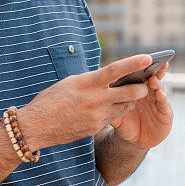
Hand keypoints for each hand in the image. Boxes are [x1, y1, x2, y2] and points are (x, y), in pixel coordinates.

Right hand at [18, 55, 152, 148]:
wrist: (36, 126)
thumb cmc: (51, 99)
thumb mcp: (71, 83)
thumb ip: (91, 81)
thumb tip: (108, 79)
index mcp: (87, 83)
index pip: (115, 70)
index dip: (133, 63)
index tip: (148, 57)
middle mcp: (95, 99)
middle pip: (130, 93)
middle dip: (142, 88)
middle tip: (145, 84)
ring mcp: (97, 116)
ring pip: (125, 107)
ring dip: (130, 100)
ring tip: (129, 94)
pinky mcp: (96, 128)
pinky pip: (112, 118)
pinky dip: (114, 111)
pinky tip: (108, 108)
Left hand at [109, 62, 172, 148]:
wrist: (136, 140)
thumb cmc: (125, 122)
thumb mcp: (116, 113)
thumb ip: (109, 104)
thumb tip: (95, 94)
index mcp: (138, 88)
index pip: (141, 74)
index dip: (142, 66)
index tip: (142, 57)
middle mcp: (150, 92)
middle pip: (154, 78)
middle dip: (156, 69)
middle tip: (155, 62)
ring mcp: (158, 102)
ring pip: (160, 89)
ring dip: (157, 83)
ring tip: (153, 79)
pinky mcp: (165, 114)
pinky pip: (164, 105)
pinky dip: (163, 98)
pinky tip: (160, 94)